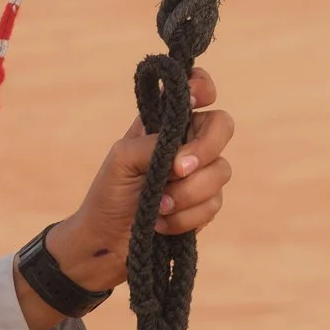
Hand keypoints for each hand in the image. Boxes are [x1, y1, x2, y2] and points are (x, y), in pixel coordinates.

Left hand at [44, 68, 231, 299]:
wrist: (106, 242)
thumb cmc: (109, 193)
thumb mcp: (122, 159)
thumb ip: (154, 146)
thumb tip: (186, 156)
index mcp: (165, 122)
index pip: (197, 89)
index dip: (203, 87)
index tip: (195, 100)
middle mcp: (187, 142)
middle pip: (223, 126)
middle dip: (206, 147)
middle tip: (179, 169)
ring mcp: (199, 173)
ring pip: (221, 171)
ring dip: (187, 194)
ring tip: (158, 206)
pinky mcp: (204, 204)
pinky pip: (214, 204)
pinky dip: (186, 217)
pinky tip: (162, 223)